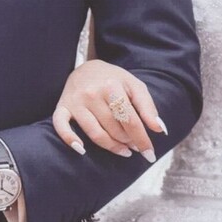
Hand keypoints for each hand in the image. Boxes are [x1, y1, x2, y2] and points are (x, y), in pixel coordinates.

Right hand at [52, 60, 166, 162]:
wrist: (85, 67)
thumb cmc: (113, 80)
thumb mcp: (134, 86)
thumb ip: (148, 107)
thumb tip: (160, 129)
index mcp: (112, 86)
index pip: (130, 120)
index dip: (142, 139)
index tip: (150, 154)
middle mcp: (91, 94)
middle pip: (114, 129)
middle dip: (128, 141)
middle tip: (135, 145)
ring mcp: (75, 102)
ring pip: (95, 134)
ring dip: (111, 146)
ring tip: (123, 150)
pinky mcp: (62, 107)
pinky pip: (61, 127)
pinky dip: (70, 140)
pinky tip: (82, 150)